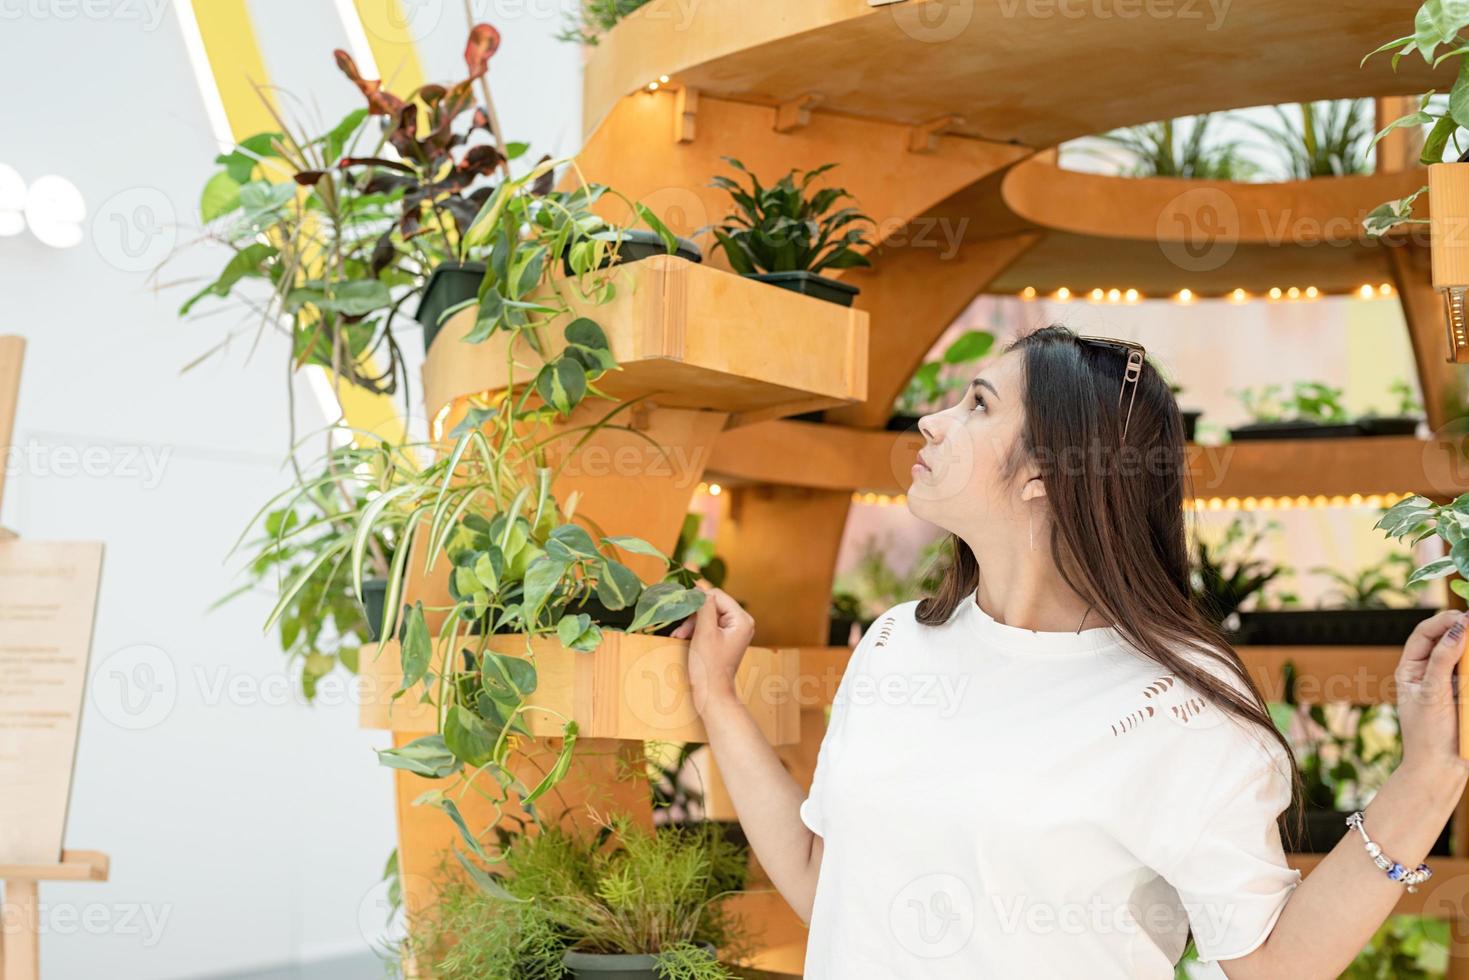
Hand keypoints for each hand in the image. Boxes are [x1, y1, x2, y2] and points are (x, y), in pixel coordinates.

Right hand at [671, 587, 753, 708]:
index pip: (717, 595)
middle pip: (713, 604)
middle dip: (693, 615)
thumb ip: (703, 607)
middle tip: (679, 630)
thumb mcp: (704, 632)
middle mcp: (742, 622)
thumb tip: (700, 588)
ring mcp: (734, 631)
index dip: (697, 599)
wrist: (712, 694)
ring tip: (678, 635)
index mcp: (742, 619)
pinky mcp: (725, 638)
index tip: (680, 605)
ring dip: (691, 623)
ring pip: (708, 615)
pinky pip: (709, 625)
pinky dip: (695, 630)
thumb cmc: (709, 665)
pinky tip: (683, 637)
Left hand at [1395, 609, 1468, 781]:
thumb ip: (1443, 660)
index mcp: (1410, 669)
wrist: (1442, 770)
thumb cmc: (1427, 734)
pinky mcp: (1465, 695)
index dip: (1442, 621)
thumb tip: (1458, 629)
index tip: (1463, 616)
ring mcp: (1449, 683)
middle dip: (1462, 631)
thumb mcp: (1432, 693)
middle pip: (1447, 641)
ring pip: (1462, 658)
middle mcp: (1428, 672)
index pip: (1424, 634)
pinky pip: (1468, 673)